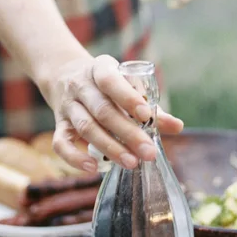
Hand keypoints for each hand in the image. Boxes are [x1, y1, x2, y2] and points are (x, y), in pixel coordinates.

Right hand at [46, 54, 182, 172]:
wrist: (63, 74)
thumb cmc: (105, 82)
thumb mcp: (124, 82)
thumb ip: (149, 104)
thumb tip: (177, 127)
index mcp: (99, 68)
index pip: (110, 80)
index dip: (127, 97)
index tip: (147, 115)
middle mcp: (80, 85)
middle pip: (102, 110)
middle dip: (127, 132)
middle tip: (149, 152)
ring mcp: (67, 105)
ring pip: (86, 127)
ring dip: (109, 147)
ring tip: (132, 162)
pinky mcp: (58, 124)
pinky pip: (60, 143)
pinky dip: (74, 158)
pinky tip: (94, 168)